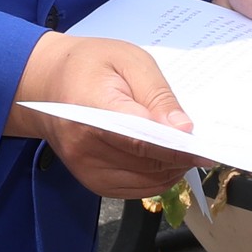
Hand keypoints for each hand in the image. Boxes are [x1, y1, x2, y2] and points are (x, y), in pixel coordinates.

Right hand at [9, 32, 203, 199]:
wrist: (47, 83)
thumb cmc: (91, 65)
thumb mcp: (130, 61)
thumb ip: (157, 95)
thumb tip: (184, 129)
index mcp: (91, 107)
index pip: (140, 138)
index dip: (176, 147)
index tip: (204, 148)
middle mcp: (84, 146)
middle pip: (147, 163)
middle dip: (180, 157)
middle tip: (200, 144)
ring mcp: (86, 168)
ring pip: (146, 182)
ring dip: (171, 169)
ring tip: (182, 149)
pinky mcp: (91, 182)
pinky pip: (136, 190)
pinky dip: (156, 178)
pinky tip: (163, 159)